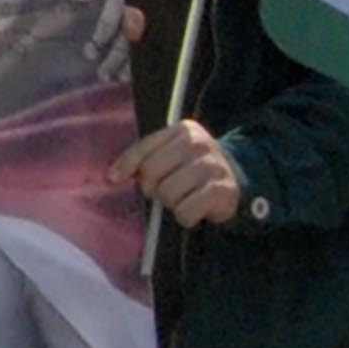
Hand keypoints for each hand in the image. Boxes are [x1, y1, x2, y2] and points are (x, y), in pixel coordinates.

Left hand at [114, 117, 245, 227]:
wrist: (236, 180)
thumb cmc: (191, 167)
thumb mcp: (170, 153)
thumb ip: (143, 157)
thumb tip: (112, 176)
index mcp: (183, 131)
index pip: (143, 149)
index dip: (125, 166)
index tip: (113, 179)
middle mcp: (199, 144)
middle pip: (151, 172)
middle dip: (152, 187)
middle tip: (164, 190)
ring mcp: (213, 166)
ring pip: (167, 193)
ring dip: (171, 203)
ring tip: (183, 197)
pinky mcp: (222, 190)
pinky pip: (185, 211)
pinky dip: (185, 216)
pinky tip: (195, 208)